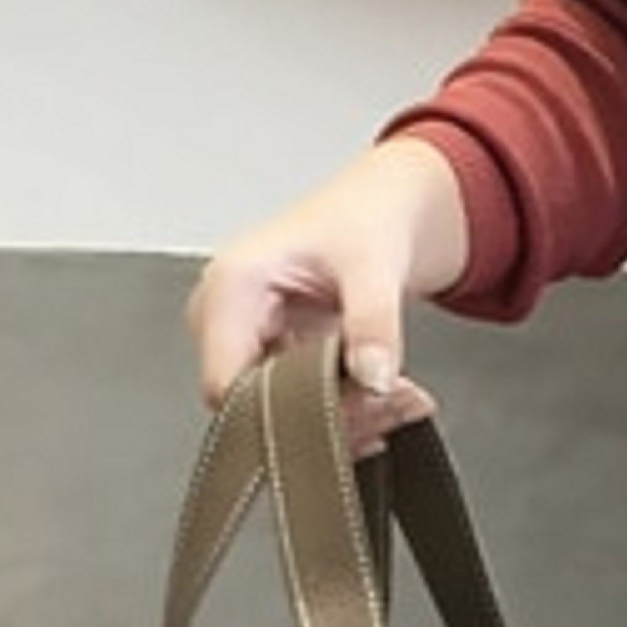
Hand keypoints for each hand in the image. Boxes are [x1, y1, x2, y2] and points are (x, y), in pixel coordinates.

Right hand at [184, 140, 460, 456]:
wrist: (382, 210)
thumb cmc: (364, 218)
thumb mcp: (375, 264)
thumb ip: (374, 322)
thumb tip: (372, 376)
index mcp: (232, 285)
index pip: (226, 386)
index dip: (284, 414)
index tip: (351, 408)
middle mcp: (226, 315)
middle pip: (256, 407)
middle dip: (331, 416)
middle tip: (390, 402)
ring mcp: (247, 339)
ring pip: (283, 414)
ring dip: (349, 416)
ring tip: (400, 395)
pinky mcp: (273, 355)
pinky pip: (302, 406)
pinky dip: (351, 408)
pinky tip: (388, 394)